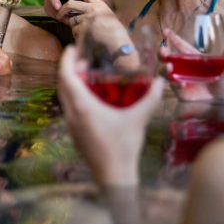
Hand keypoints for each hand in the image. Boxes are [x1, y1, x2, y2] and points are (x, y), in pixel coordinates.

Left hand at [46, 0, 112, 36]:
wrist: (119, 43)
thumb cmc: (114, 30)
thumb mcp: (107, 14)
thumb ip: (96, 8)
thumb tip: (83, 6)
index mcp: (99, 3)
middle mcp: (93, 9)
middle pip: (70, 4)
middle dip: (62, 10)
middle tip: (59, 15)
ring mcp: (88, 19)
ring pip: (71, 20)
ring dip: (73, 27)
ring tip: (83, 32)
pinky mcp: (85, 29)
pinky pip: (74, 31)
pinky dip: (76, 35)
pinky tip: (85, 38)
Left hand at [57, 45, 163, 185]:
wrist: (113, 175)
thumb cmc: (123, 147)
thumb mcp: (138, 119)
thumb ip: (150, 99)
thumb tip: (161, 82)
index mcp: (82, 106)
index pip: (65, 76)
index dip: (66, 60)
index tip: (72, 48)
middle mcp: (71, 113)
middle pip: (62, 85)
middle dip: (69, 69)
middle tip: (81, 59)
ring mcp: (71, 124)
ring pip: (64, 97)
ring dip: (71, 84)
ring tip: (86, 76)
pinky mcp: (74, 133)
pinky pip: (69, 108)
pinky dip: (75, 97)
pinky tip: (92, 98)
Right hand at [160, 30, 223, 100]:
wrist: (223, 101)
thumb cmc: (223, 83)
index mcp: (193, 58)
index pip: (181, 46)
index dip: (173, 38)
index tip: (166, 31)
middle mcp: (183, 67)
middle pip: (168, 58)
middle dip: (162, 53)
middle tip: (163, 51)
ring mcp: (180, 78)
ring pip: (165, 71)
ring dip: (164, 68)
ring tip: (169, 67)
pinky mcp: (180, 91)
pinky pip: (173, 86)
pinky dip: (175, 84)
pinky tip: (181, 83)